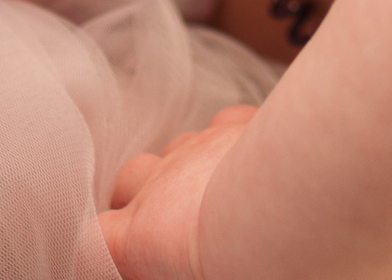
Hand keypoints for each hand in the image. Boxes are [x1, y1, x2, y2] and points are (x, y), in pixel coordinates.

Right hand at [101, 108, 255, 279]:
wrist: (295, 203)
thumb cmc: (252, 261)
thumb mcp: (195, 275)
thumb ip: (173, 268)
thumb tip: (172, 269)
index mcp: (143, 235)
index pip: (96, 241)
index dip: (104, 252)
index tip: (128, 267)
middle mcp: (162, 183)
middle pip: (128, 182)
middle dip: (137, 200)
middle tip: (169, 230)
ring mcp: (198, 148)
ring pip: (172, 149)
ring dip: (181, 169)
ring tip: (209, 195)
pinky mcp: (236, 125)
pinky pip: (219, 127)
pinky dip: (223, 140)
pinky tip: (243, 158)